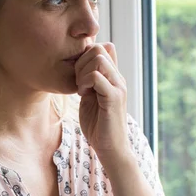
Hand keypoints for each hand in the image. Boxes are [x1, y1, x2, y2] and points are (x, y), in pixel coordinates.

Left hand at [75, 42, 130, 161]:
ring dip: (82, 72)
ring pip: (98, 59)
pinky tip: (83, 95)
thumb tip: (80, 66)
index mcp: (113, 77)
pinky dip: (84, 82)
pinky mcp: (113, 98)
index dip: (85, 56)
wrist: (110, 148)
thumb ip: (89, 82)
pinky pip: (96, 77)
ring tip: (81, 89)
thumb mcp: (90, 98)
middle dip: (81, 62)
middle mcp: (118, 78)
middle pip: (99, 48)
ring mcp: (117, 87)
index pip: (103, 47)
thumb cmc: (98, 125)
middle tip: (77, 82)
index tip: (79, 75)